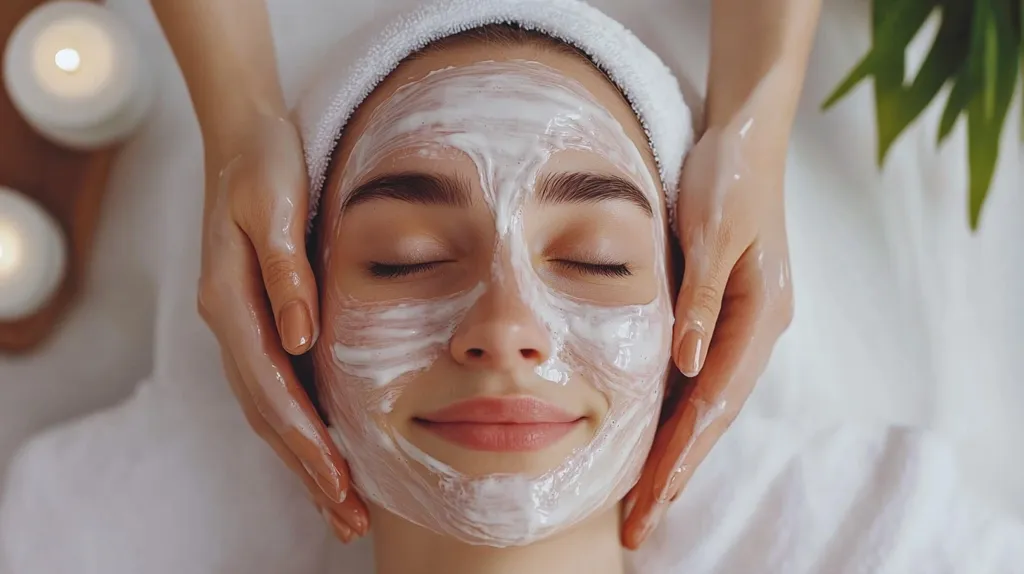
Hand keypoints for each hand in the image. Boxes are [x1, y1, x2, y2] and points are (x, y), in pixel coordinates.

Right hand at [198, 115, 367, 540]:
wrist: (242, 135)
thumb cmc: (263, 164)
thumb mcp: (273, 204)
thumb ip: (285, 271)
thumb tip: (300, 338)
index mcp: (229, 303)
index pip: (270, 389)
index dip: (305, 440)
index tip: (338, 481)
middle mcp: (231, 324)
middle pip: (268, 414)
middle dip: (309, 469)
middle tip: (347, 520)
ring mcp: (243, 325)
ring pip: (271, 409)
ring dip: (305, 459)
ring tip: (341, 505)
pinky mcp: (261, 319)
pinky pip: (279, 386)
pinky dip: (302, 425)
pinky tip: (329, 448)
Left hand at [622, 116, 794, 548]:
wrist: (743, 134)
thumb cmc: (728, 175)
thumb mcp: (713, 229)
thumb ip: (702, 298)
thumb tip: (688, 365)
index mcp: (762, 315)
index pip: (715, 402)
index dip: (682, 455)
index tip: (650, 501)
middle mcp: (756, 329)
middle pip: (712, 415)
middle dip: (675, 472)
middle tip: (637, 525)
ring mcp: (740, 323)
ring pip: (704, 402)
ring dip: (674, 450)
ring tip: (639, 500)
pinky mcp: (722, 312)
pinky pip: (697, 375)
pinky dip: (673, 412)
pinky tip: (649, 436)